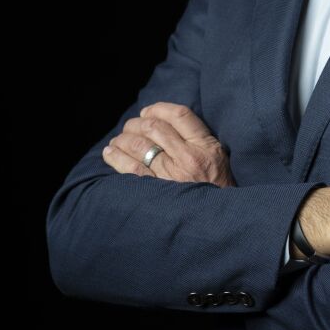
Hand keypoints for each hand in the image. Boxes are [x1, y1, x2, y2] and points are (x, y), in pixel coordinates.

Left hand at [102, 101, 236, 186]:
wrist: (219, 220)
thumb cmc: (218, 188)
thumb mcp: (218, 157)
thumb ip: (198, 140)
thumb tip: (165, 123)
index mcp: (206, 146)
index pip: (178, 115)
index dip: (158, 109)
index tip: (148, 112)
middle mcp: (189, 157)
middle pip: (154, 128)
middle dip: (136, 124)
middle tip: (130, 128)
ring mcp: (171, 175)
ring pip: (139, 145)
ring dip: (123, 139)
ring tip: (117, 140)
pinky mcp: (157, 191)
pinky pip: (131, 169)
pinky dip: (117, 157)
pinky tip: (110, 153)